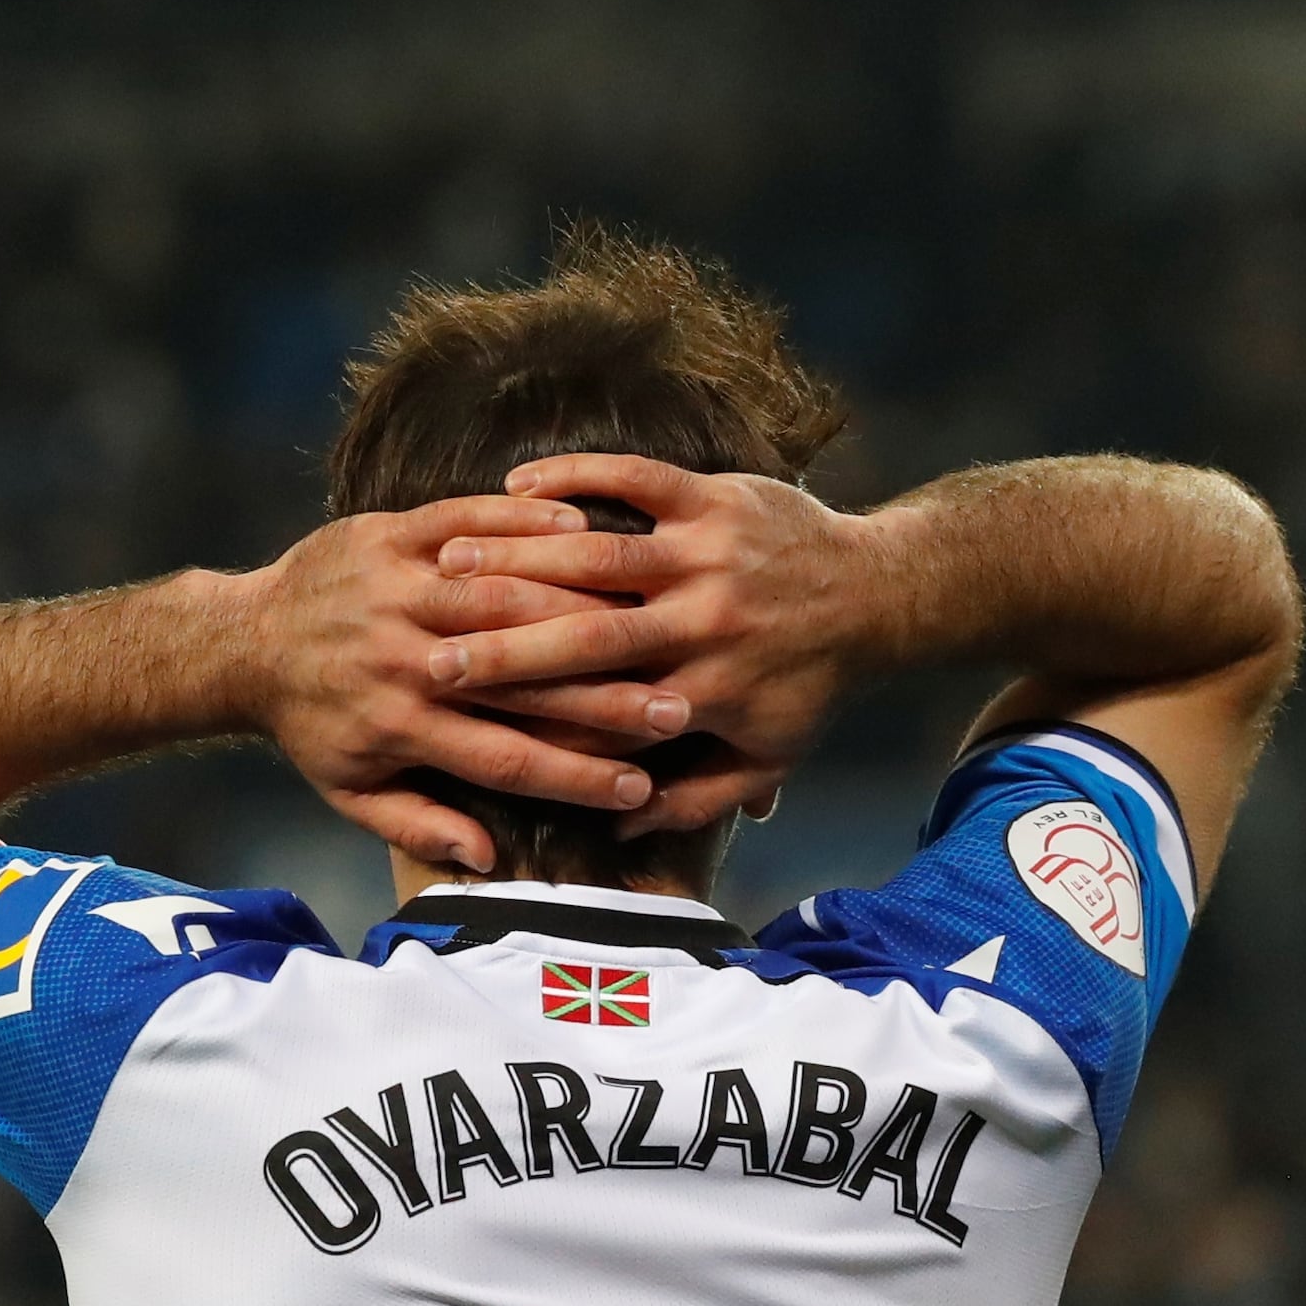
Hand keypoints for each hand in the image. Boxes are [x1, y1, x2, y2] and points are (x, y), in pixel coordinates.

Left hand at [235, 497, 689, 872]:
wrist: (244, 638)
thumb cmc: (312, 724)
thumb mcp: (351, 791)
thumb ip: (418, 825)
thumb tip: (485, 857)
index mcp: (401, 727)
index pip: (506, 758)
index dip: (576, 776)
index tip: (641, 788)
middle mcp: (403, 660)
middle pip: (521, 680)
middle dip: (602, 696)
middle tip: (675, 707)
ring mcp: (395, 592)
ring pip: (503, 597)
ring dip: (582, 607)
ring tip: (652, 616)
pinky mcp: (387, 536)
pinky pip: (465, 523)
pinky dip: (524, 524)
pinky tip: (586, 531)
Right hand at [421, 455, 889, 840]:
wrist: (877, 593)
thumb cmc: (809, 686)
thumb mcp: (764, 758)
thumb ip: (692, 801)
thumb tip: (616, 828)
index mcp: (704, 692)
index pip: (602, 714)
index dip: (532, 724)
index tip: (469, 733)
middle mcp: (701, 624)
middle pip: (587, 634)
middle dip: (505, 647)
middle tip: (428, 655)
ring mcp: (706, 554)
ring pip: (599, 553)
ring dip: (519, 557)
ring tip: (448, 566)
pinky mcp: (713, 497)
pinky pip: (634, 478)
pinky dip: (575, 476)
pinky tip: (516, 484)